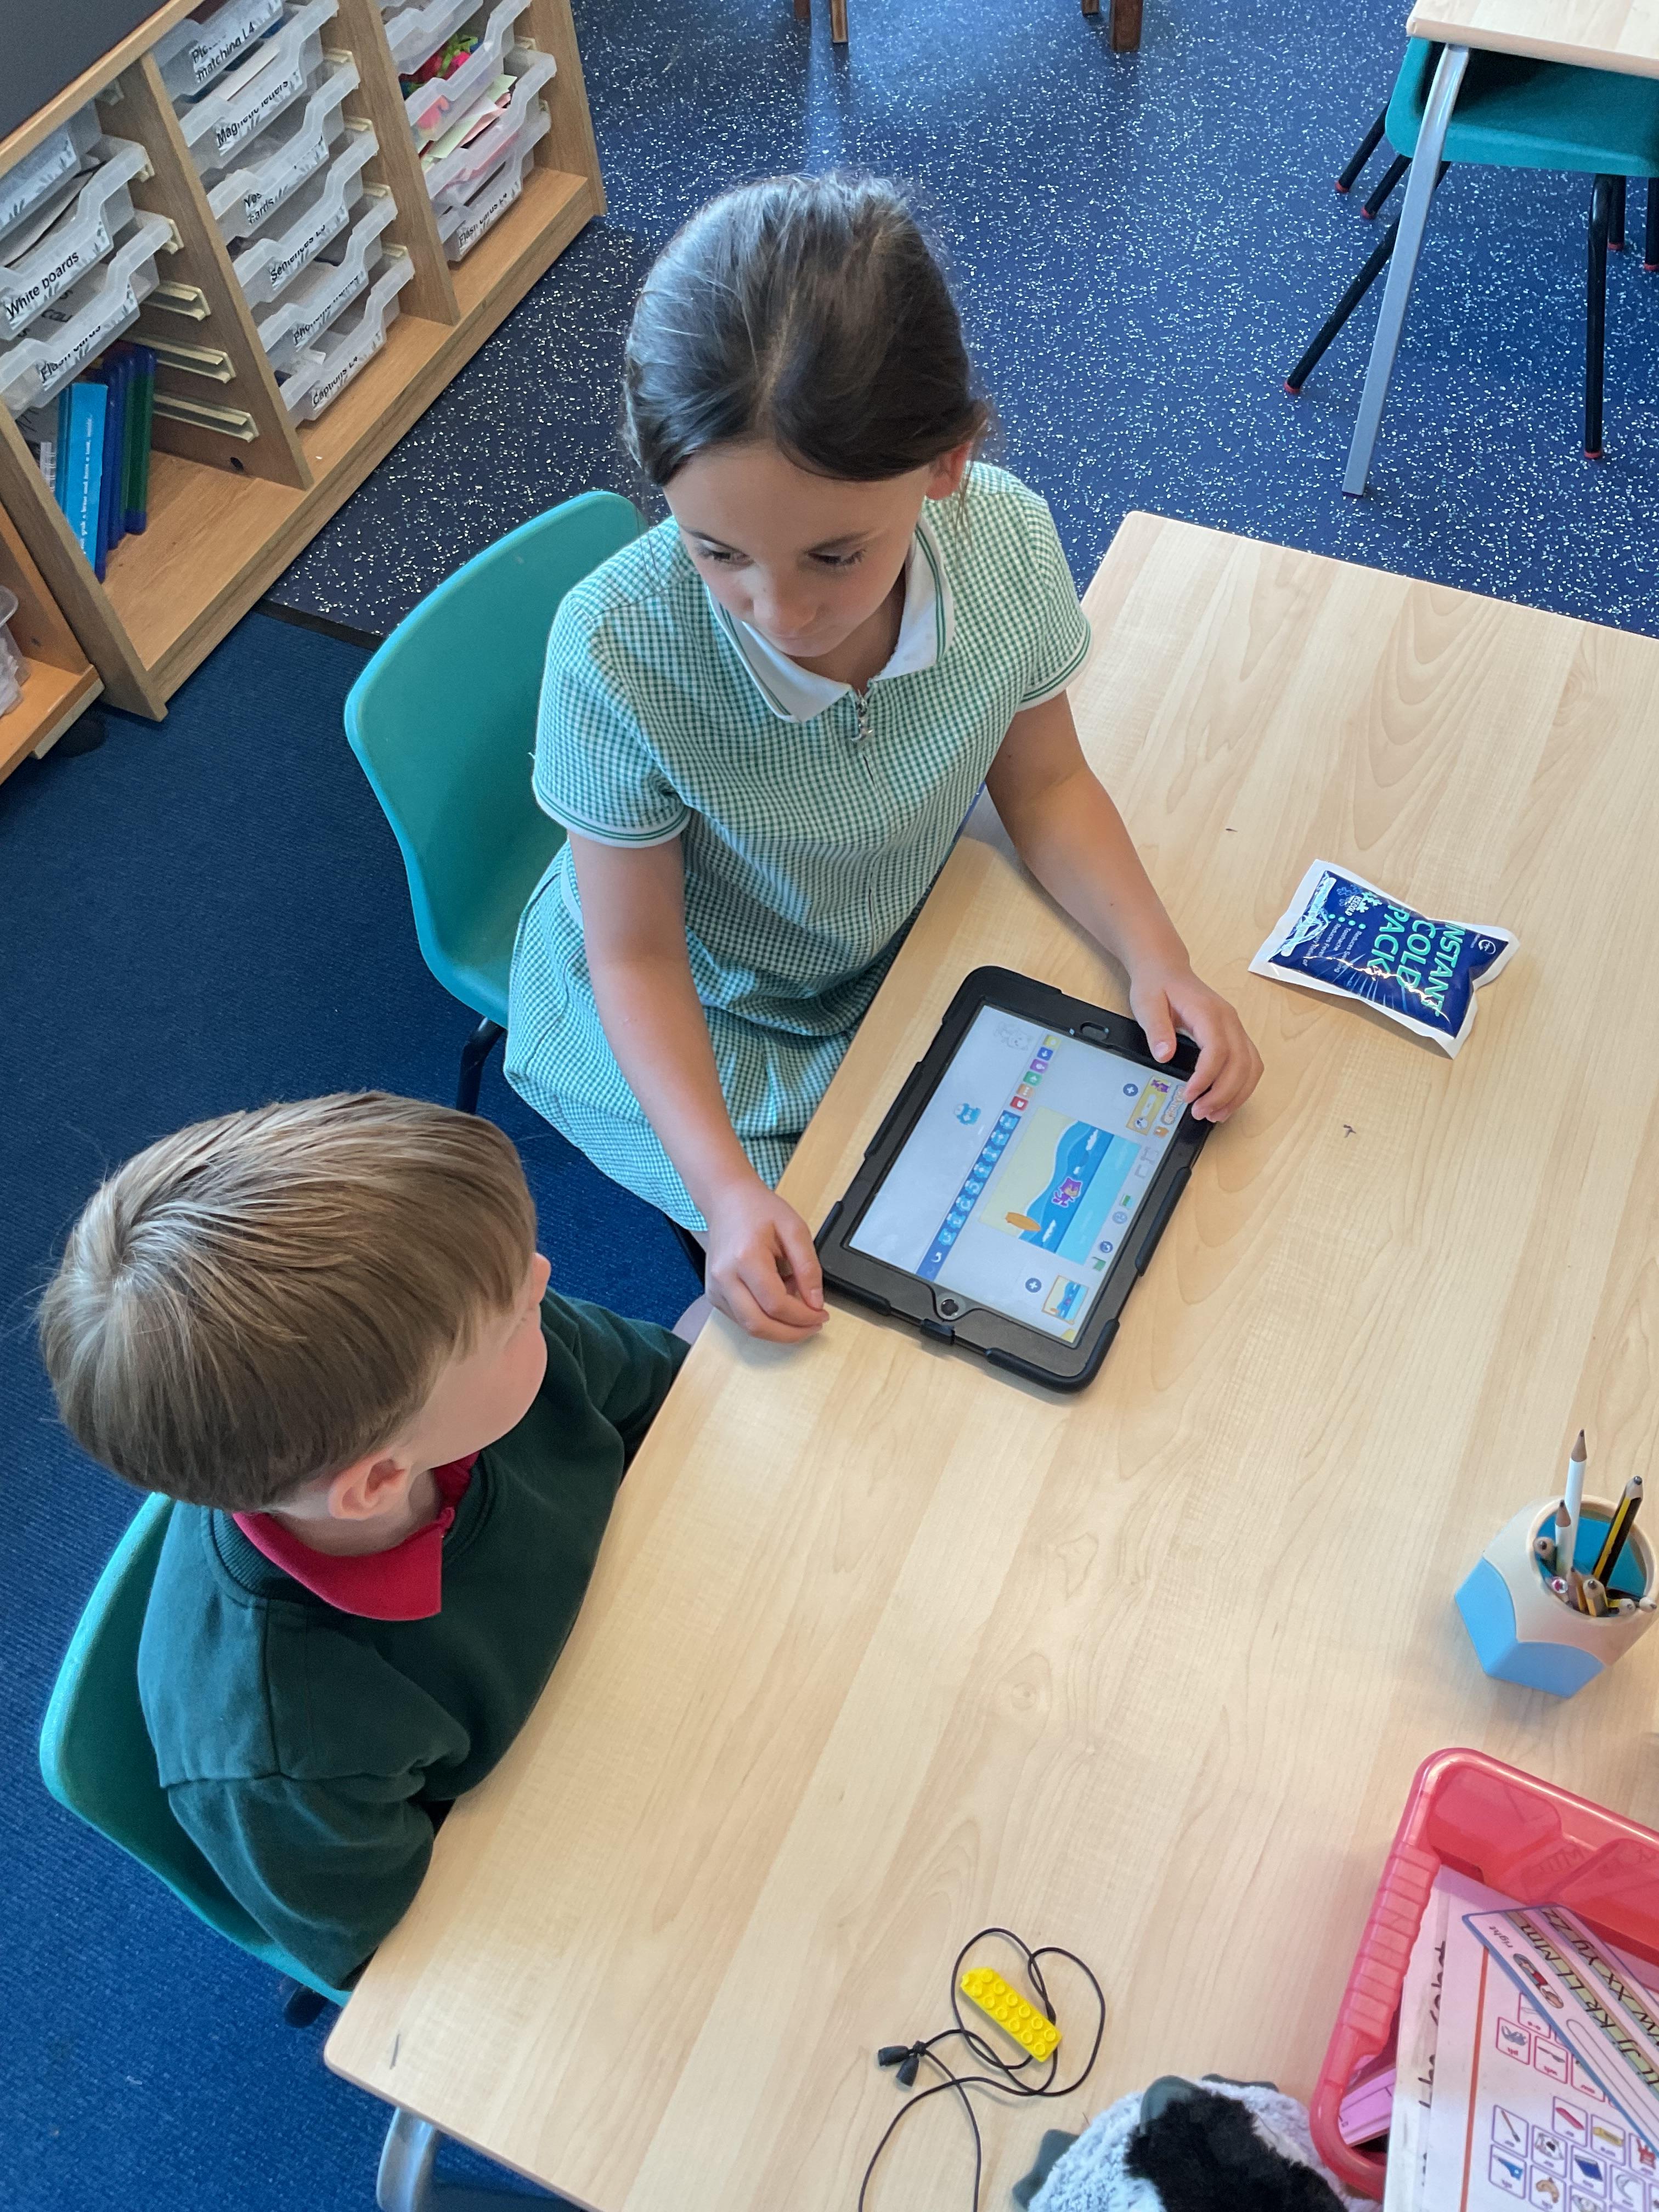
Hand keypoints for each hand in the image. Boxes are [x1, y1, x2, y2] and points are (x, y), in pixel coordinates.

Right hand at [702, 1175, 825, 1341]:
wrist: (727, 1201)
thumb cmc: (758, 1210)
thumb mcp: (794, 1229)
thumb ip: (808, 1267)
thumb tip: (815, 1302)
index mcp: (745, 1258)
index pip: (776, 1304)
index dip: (803, 1317)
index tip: (821, 1314)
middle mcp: (724, 1277)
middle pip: (758, 1325)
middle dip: (791, 1333)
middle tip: (813, 1326)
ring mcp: (715, 1288)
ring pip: (749, 1327)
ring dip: (778, 1327)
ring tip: (796, 1306)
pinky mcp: (714, 1294)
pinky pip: (741, 1319)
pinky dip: (764, 1319)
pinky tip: (778, 1301)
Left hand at [1128, 965, 1261, 1122]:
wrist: (1167, 970)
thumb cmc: (1158, 985)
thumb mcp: (1146, 1004)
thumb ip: (1156, 1029)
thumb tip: (1165, 1055)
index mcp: (1209, 1012)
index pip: (1218, 1050)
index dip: (1206, 1078)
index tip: (1189, 1096)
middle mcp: (1229, 1020)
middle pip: (1241, 1063)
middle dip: (1223, 1094)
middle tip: (1201, 1113)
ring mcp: (1236, 1028)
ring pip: (1251, 1066)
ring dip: (1237, 1094)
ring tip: (1214, 1114)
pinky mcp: (1235, 1036)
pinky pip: (1250, 1064)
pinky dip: (1242, 1086)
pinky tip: (1226, 1101)